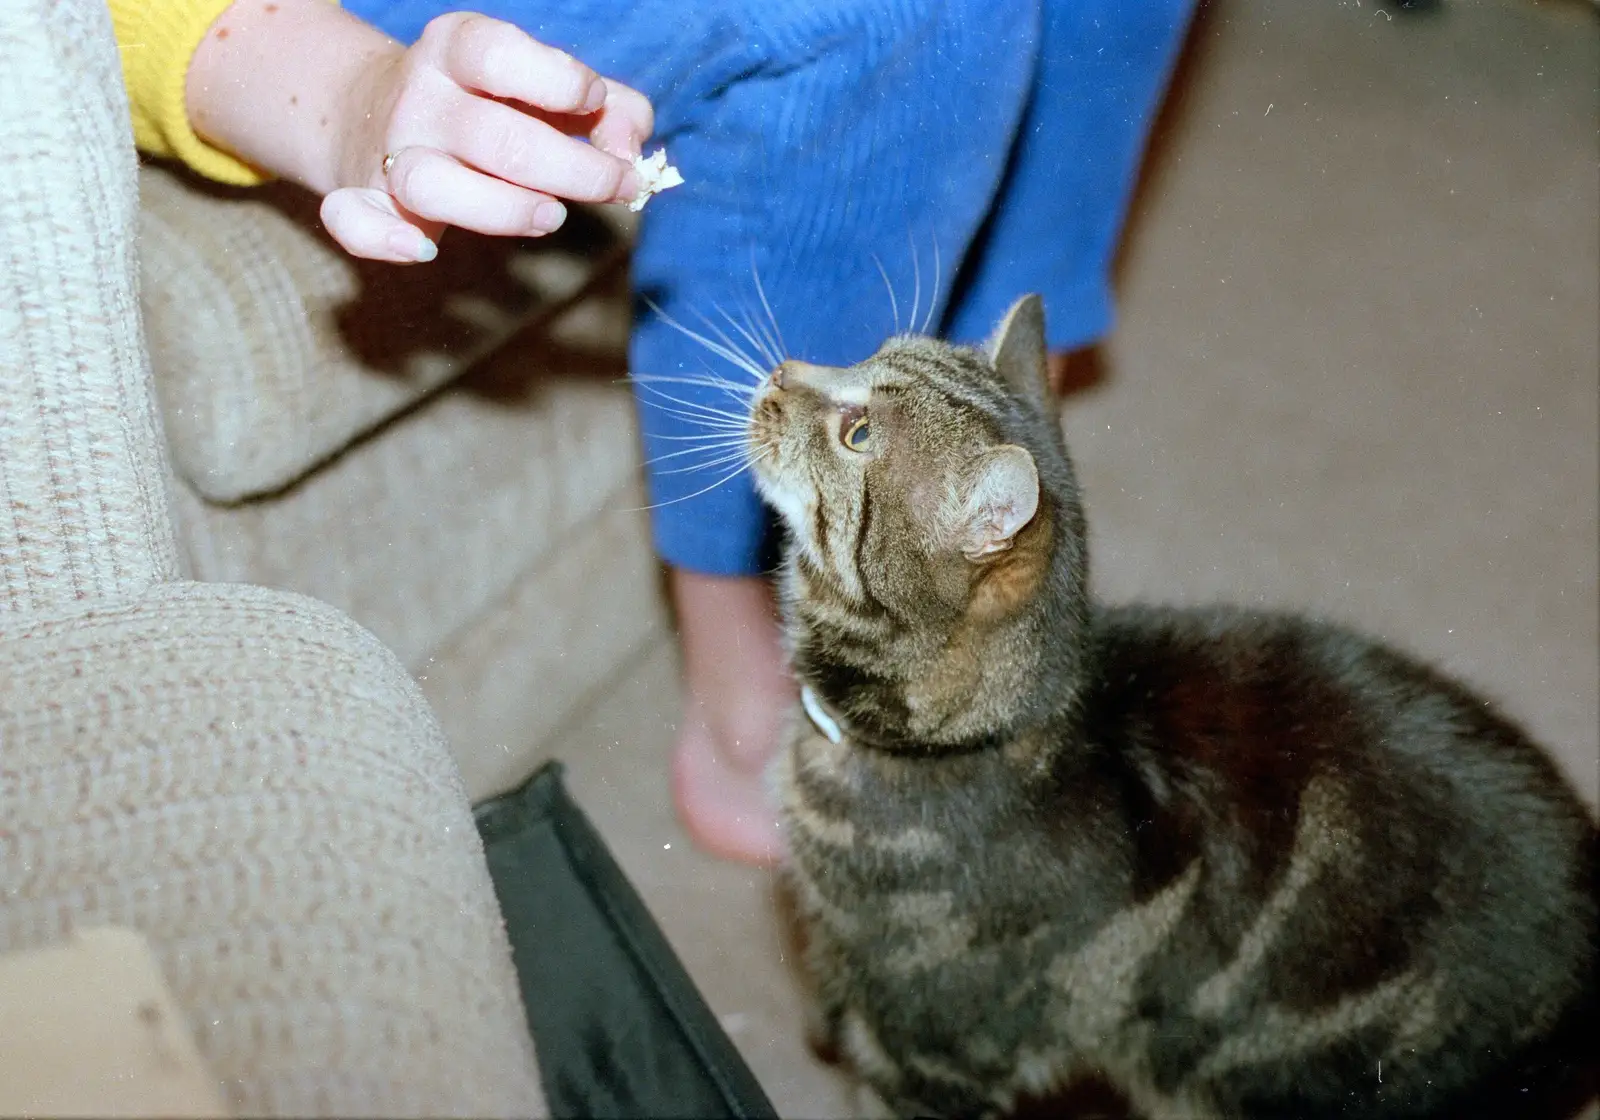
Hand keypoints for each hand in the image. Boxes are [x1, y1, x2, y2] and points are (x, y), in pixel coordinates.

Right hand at [322, 13, 653, 261]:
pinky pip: (353, 222)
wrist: (375, 113)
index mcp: (458, 50)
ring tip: (550, 216)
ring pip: (432, 185)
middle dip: (574, 170)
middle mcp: (420, 98)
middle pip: (495, 138)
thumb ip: (610, 109)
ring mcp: (389, 152)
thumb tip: (632, 146)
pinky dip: (381, 242)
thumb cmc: (494, 104)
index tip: (595, 102)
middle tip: (615, 185)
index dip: (558, 81)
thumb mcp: (550, 87)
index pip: (496, 55)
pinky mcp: (367, 202)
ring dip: (504, 210)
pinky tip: (423, 250)